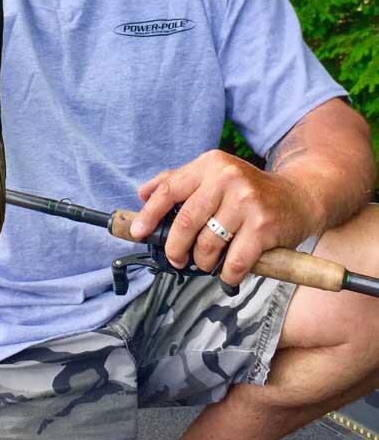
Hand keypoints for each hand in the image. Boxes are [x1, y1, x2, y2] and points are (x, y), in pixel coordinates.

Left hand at [130, 150, 316, 286]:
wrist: (301, 196)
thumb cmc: (250, 191)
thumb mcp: (215, 174)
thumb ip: (180, 181)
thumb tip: (143, 193)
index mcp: (210, 164)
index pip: (170, 189)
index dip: (149, 214)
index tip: (138, 232)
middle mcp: (227, 178)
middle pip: (185, 221)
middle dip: (175, 248)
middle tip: (175, 259)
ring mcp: (247, 202)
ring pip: (208, 245)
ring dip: (203, 262)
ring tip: (207, 262)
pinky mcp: (264, 226)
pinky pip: (234, 262)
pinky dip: (227, 274)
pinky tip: (228, 273)